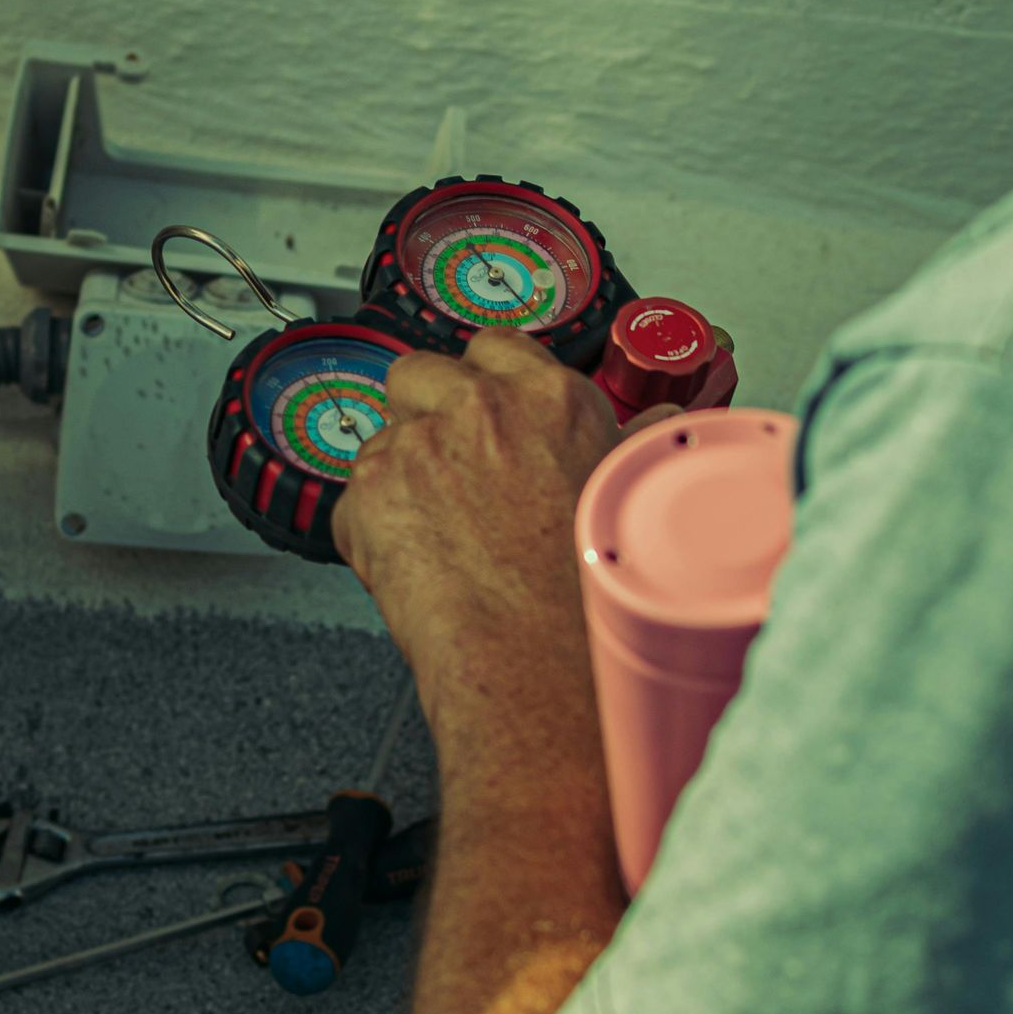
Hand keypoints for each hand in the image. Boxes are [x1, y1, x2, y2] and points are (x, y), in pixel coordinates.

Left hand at [333, 332, 622, 739]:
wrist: (539, 666)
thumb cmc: (589, 597)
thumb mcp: (629, 498)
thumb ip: (633, 442)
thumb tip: (660, 420)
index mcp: (549, 397)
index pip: (492, 347)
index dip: (479, 383)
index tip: (479, 414)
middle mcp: (479, 407)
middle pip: (418, 375)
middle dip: (422, 415)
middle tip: (445, 474)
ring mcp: (416, 446)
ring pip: (381, 440)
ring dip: (397, 478)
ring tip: (438, 537)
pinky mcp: (367, 495)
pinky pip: (352, 503)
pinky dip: (370, 534)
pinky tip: (415, 569)